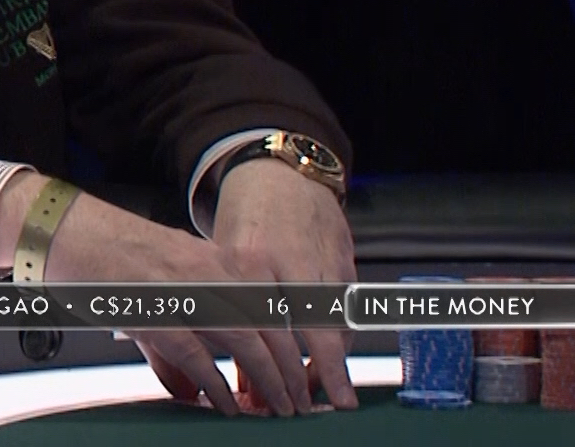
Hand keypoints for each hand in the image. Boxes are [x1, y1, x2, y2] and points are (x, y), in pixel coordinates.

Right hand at [41, 189, 322, 416]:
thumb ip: (186, 331)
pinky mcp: (159, 314)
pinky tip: (226, 407)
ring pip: (250, 343)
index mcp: (220, 258)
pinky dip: (218, 388)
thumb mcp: (165, 281)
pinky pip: (202, 359)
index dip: (297, 342)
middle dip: (292, 370)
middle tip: (300, 402)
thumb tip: (193, 391)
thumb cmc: (112, 255)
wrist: (66, 229)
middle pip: (273, 327)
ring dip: (270, 382)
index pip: (278, 303)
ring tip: (280, 409)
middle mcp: (213, 271)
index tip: (307, 372)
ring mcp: (188, 292)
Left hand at [209, 159, 358, 410]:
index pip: (267, 321)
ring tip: (325, 389)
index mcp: (250, 257)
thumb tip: (237, 370)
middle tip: (331, 402)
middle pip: (315, 323)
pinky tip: (332, 358)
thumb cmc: (243, 220)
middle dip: (324, 367)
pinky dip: (343, 335)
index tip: (276, 393)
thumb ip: (232, 308)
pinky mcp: (346, 258)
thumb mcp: (224, 258)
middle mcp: (292, 258)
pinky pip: (350, 307)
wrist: (281, 173)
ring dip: (336, 359)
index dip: (275, 362)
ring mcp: (324, 257)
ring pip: (340, 319)